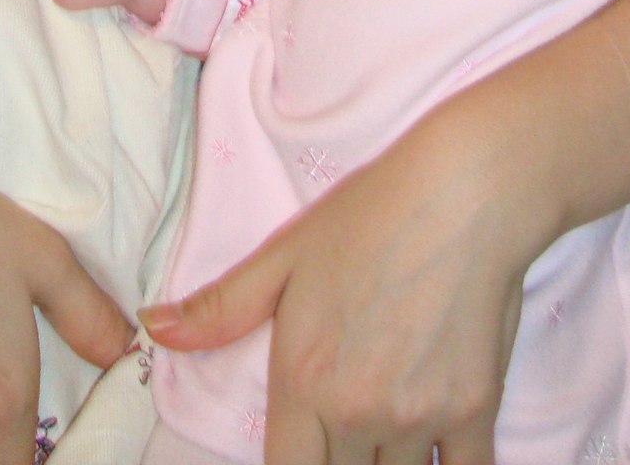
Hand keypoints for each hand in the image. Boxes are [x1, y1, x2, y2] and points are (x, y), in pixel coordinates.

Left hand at [141, 111, 522, 463]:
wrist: (465, 191)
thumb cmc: (373, 214)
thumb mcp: (287, 254)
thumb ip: (221, 308)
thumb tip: (155, 331)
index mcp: (303, 382)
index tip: (304, 455)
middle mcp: (356, 413)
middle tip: (346, 431)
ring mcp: (417, 418)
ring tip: (387, 427)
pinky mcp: (474, 412)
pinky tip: (438, 453)